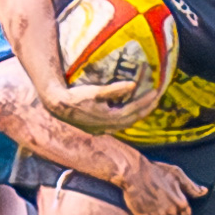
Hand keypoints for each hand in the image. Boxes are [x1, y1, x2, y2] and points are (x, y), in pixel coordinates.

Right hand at [42, 79, 159, 133]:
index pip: (134, 110)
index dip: (146, 101)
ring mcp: (103, 129)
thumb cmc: (76, 97)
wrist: (58, 106)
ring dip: (137, 114)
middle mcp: (109, 127)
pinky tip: (127, 112)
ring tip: (146, 104)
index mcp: (110, 118)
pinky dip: (126, 117)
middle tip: (156, 98)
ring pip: (126, 123)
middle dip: (146, 108)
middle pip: (133, 119)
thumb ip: (115, 89)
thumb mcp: (96, 91)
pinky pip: (118, 124)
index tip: (156, 92)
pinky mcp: (97, 129)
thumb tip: (133, 85)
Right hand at [120, 161, 206, 214]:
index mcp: (180, 203)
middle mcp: (170, 212)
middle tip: (167, 208)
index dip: (183, 212)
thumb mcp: (177, 175)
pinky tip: (149, 211)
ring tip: (157, 209)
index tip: (177, 207)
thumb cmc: (156, 171)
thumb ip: (191, 186)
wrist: (133, 173)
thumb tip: (204, 192)